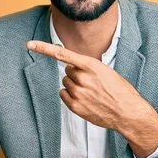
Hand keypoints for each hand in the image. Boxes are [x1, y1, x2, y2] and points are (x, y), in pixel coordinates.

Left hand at [26, 40, 156, 132]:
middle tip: (91, 82)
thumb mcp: (107, 72)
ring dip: (75, 85)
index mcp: (91, 65)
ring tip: (91, 92)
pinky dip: (70, 96)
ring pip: (66, 83)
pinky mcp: (75, 106)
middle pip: (67, 70)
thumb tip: (71, 67)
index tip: (30, 44)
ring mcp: (78, 93)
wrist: (128, 112)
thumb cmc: (120, 90)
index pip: (63, 54)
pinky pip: (63, 95)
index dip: (44, 48)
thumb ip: (88, 67)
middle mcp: (82, 78)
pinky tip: (84, 99)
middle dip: (76, 74)